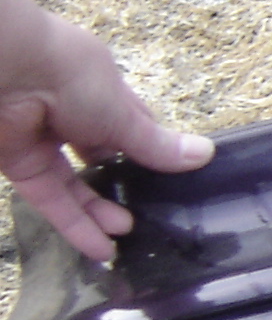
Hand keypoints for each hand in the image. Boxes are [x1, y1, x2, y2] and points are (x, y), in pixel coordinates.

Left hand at [0, 0, 211, 263]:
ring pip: (76, 184)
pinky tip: (100, 249)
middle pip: (102, 158)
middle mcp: (72, 116)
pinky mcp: (19, 166)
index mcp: (100, 90)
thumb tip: (205, 156)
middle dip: (124, 186)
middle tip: (149, 214)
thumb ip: (155, 144)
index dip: (151, 149)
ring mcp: (43, 142)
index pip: (130, 124)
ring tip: (126, 234)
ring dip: (100, 210)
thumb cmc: (70, 76)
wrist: (3, 69)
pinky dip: (73, 224)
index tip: (174, 176)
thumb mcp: (121, 113)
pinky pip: (50, 199)